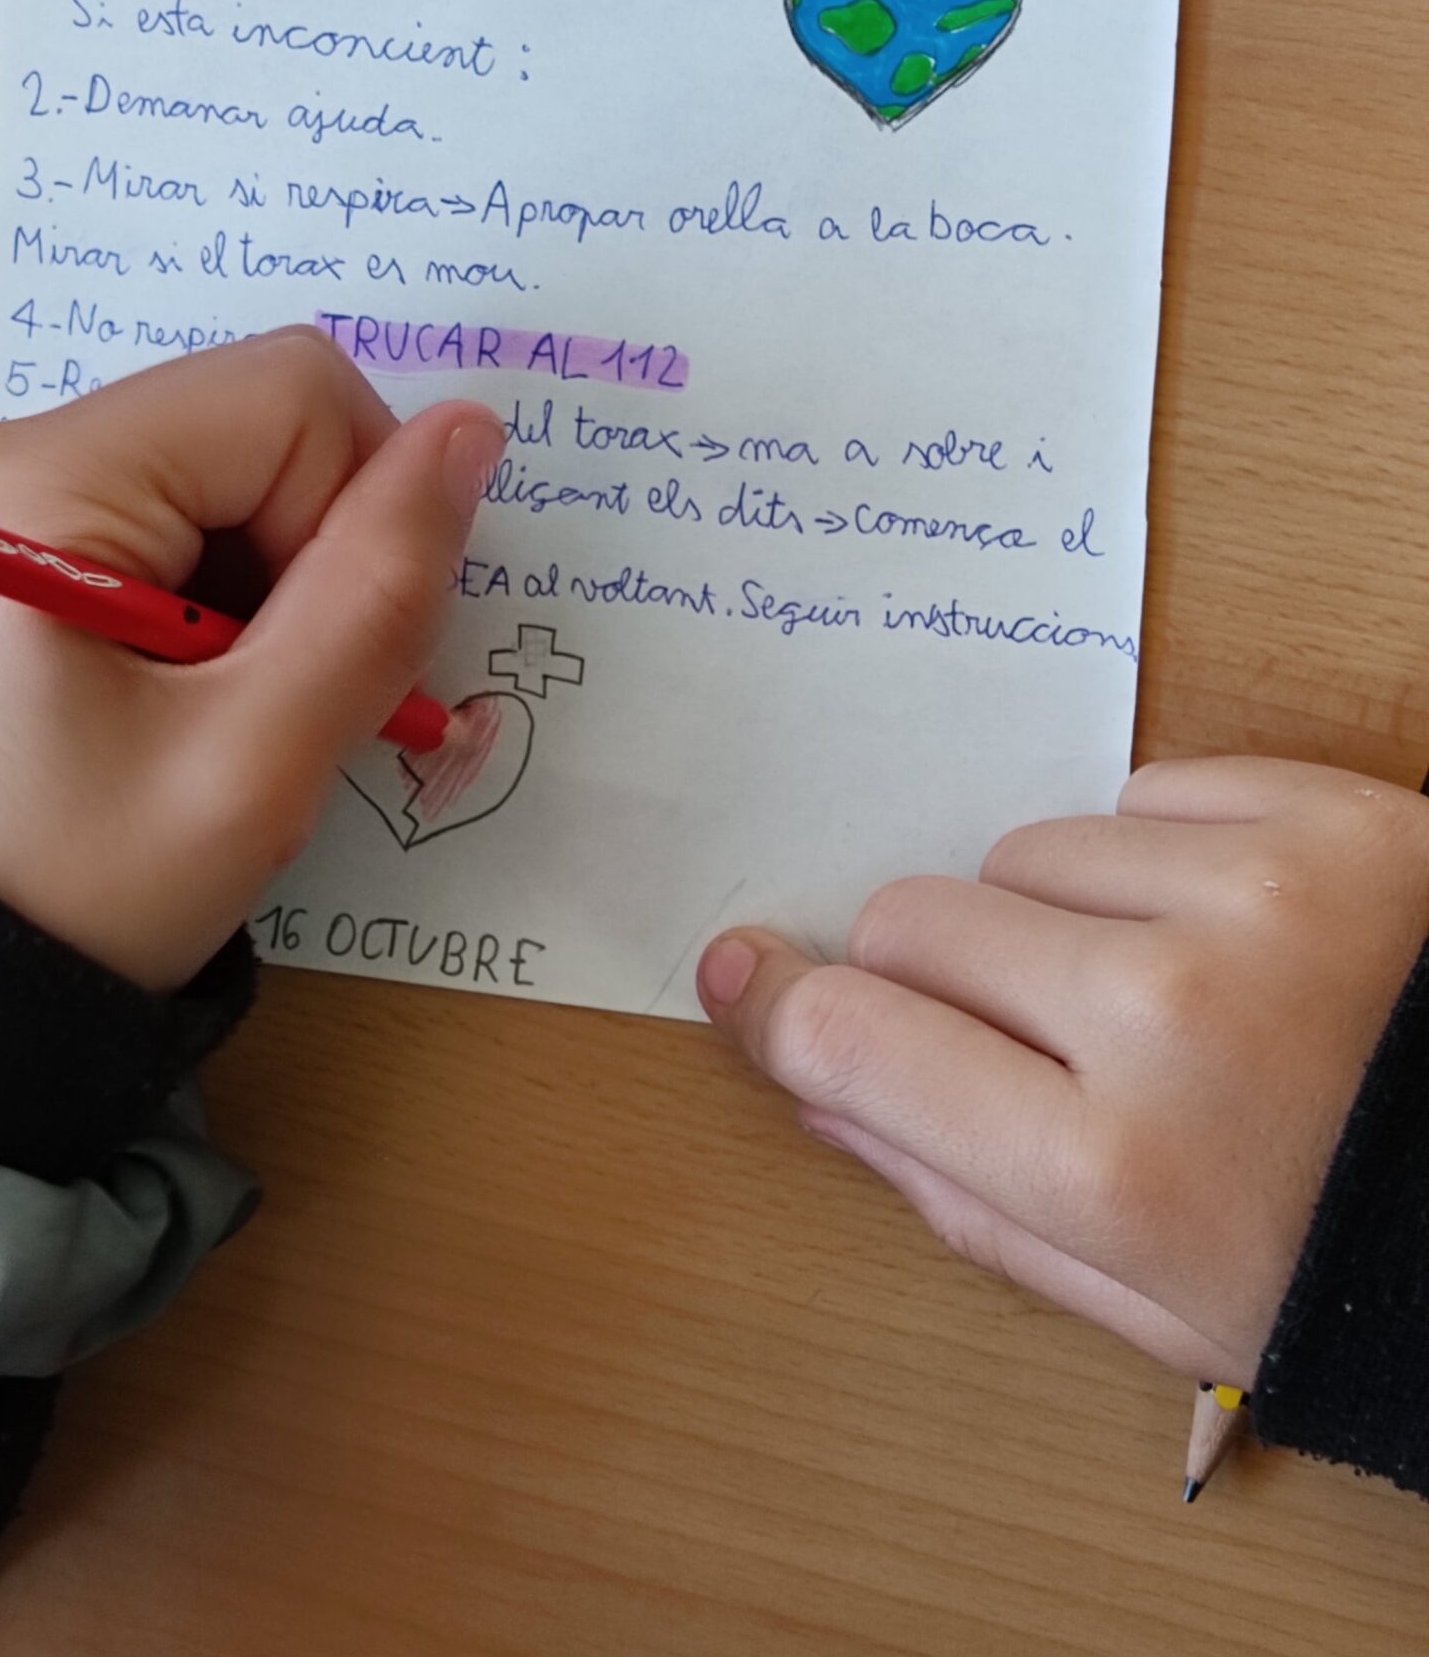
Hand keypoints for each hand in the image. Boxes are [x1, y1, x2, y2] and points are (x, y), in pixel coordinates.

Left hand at [0, 328, 502, 992]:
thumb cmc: (85, 891)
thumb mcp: (257, 760)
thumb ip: (376, 590)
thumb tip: (471, 431)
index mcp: (46, 479)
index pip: (294, 394)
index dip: (354, 514)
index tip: (310, 658)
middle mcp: (21, 449)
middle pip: (269, 416)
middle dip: (321, 547)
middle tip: (280, 693)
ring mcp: (22, 488)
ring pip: (248, 466)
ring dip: (287, 580)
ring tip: (236, 706)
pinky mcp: (38, 535)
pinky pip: (197, 508)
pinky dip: (240, 592)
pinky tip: (204, 692)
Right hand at [697, 759, 1428, 1382]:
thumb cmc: (1350, 1268)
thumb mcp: (1154, 1303)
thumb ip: (962, 1200)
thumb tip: (818, 1086)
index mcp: (1112, 1170)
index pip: (856, 1041)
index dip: (780, 1007)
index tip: (744, 977)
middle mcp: (1164, 1014)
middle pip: (918, 922)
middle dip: (939, 977)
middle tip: (1022, 1031)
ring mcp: (1253, 895)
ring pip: (1028, 851)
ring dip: (1060, 915)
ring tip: (1165, 985)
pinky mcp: (1328, 812)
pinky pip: (1146, 790)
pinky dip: (1162, 853)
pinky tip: (1232, 925)